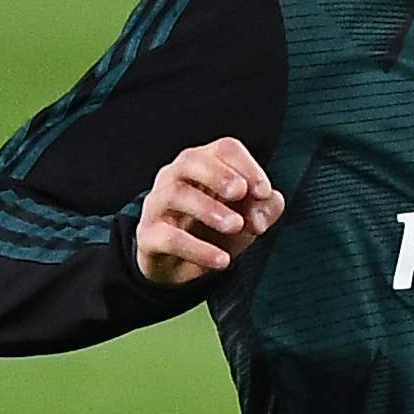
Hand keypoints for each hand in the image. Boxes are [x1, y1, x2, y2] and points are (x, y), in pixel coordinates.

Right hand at [135, 138, 283, 285]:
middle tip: (241, 193)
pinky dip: (198, 248)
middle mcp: (175, 177)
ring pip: (176, 193)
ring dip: (209, 208)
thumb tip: (259, 215)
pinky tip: (222, 260)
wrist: (179, 264)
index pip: (225, 149)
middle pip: (191, 160)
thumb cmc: (213, 230)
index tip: (264, 192)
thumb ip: (264, 210)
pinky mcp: (148, 235)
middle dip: (219, 175)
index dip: (246, 166)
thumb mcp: (248, 217)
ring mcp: (158, 204)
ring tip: (236, 226)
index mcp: (204, 165)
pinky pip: (168, 237)